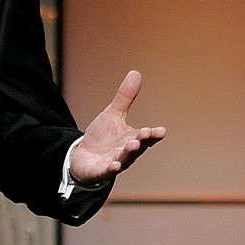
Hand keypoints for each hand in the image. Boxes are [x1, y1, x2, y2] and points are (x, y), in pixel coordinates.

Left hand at [70, 70, 166, 184]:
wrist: (83, 156)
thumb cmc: (102, 137)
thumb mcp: (113, 114)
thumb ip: (125, 97)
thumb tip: (136, 73)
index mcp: (133, 139)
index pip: (146, 137)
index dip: (153, 134)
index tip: (161, 130)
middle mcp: (127, 152)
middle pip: (137, 147)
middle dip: (142, 141)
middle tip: (146, 134)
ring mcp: (115, 162)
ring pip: (124, 159)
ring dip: (128, 153)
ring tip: (132, 145)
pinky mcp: (101, 171)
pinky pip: (107, 171)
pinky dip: (111, 169)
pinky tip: (115, 166)